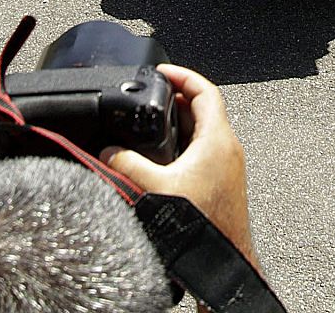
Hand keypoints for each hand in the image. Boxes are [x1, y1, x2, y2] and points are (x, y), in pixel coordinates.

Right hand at [102, 64, 258, 271]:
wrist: (222, 262)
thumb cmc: (204, 228)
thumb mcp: (156, 189)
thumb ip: (127, 166)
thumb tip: (107, 154)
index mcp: (217, 139)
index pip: (205, 90)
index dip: (182, 75)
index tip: (162, 71)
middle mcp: (227, 149)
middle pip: (203, 109)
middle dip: (175, 99)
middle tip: (152, 95)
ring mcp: (226, 167)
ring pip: (203, 132)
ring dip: (179, 124)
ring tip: (153, 123)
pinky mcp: (221, 184)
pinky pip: (202, 151)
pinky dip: (182, 145)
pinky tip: (163, 159)